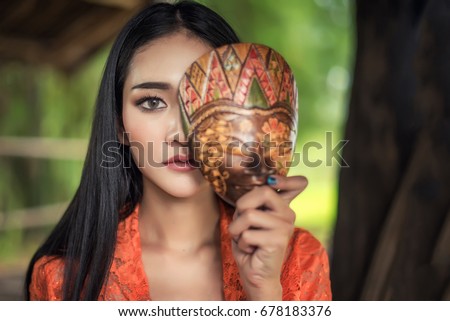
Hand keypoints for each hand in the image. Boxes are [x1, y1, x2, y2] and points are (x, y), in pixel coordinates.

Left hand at [228, 175, 307, 299]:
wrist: (255, 273)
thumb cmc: (249, 244)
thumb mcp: (249, 218)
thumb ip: (254, 201)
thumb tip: (260, 183)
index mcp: (283, 207)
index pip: (298, 184)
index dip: (286, 178)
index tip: (272, 180)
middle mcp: (288, 214)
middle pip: (262, 191)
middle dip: (242, 206)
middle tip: (243, 223)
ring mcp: (285, 226)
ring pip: (249, 214)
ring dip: (237, 229)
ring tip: (245, 238)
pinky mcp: (278, 239)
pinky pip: (247, 233)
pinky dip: (241, 243)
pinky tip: (251, 250)